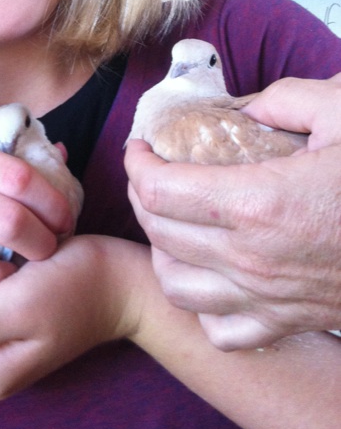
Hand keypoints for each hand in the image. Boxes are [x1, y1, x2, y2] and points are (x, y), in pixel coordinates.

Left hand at [125, 74, 340, 349]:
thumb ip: (285, 99)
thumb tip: (243, 109)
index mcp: (260, 202)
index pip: (160, 190)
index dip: (137, 163)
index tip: (140, 146)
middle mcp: (254, 257)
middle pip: (160, 232)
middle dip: (141, 196)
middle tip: (151, 172)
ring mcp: (270, 298)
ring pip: (176, 286)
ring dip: (161, 250)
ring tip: (171, 221)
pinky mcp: (291, 320)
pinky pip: (222, 329)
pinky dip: (201, 304)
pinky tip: (211, 274)